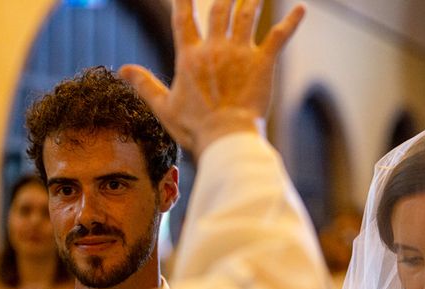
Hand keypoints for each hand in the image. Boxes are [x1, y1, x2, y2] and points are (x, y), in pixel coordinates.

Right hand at [119, 0, 305, 158]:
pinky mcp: (263, 64)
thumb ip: (144, 84)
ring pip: (247, 15)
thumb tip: (122, 69)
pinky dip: (291, 22)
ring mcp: (240, 53)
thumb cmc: (194, 127)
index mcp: (190, 56)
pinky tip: (302, 10)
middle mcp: (215, 48)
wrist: (226, 138)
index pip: (183, 18)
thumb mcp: (163, 107)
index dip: (184, 0)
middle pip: (219, 8)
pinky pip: (279, 37)